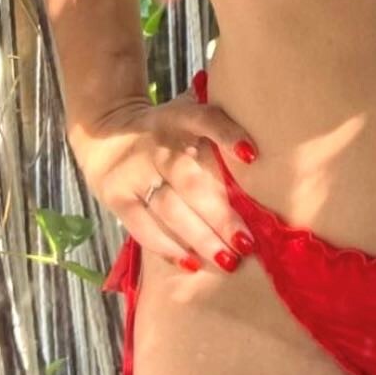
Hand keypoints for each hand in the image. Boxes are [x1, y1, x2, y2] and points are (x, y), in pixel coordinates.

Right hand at [69, 87, 260, 275]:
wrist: (107, 133)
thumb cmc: (167, 130)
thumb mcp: (188, 112)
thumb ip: (220, 122)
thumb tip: (268, 141)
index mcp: (180, 118)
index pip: (206, 120)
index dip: (228, 136)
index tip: (252, 156)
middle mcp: (157, 144)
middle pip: (190, 182)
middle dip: (220, 214)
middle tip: (246, 241)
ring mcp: (134, 171)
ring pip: (169, 209)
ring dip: (200, 237)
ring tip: (227, 259)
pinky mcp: (116, 196)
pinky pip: (142, 226)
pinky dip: (168, 247)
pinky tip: (192, 263)